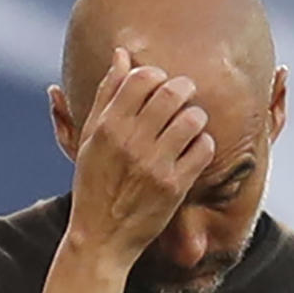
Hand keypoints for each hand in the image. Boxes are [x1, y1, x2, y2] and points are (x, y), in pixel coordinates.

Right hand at [67, 47, 215, 266]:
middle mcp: (131, 142)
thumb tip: (122, 54)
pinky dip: (204, 144)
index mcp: (108, 127)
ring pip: (193, 118)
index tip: (160, 85)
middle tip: (186, 96)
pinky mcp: (174, 186)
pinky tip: (195, 150)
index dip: (157, 75)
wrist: (100, 238)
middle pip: (172, 93)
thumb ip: (107, 95)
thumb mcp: (90, 139)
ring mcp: (154, 165)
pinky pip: (204, 149)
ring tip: (191, 125)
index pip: (143, 77)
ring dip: (196, 117)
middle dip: (184, 89)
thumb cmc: (93, 185)